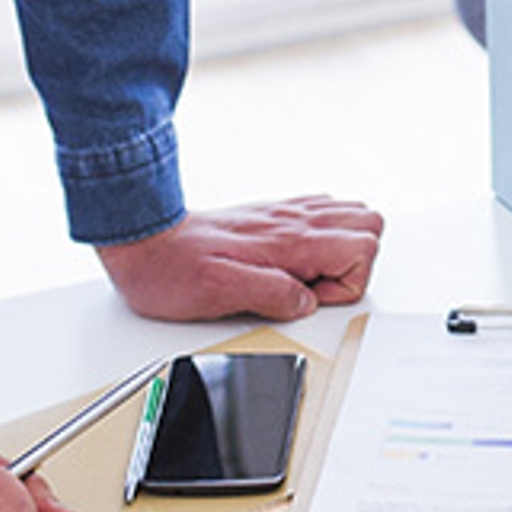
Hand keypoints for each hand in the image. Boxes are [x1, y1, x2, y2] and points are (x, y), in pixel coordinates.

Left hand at [98, 196, 386, 323]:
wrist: (143, 240)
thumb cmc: (173, 269)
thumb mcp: (220, 293)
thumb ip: (271, 295)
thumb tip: (304, 301)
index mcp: (287, 240)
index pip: (361, 248)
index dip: (344, 283)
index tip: (309, 297)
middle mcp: (291, 221)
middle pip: (367, 222)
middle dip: (356, 261)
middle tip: (317, 285)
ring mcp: (283, 216)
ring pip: (350, 212)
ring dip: (343, 246)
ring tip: (309, 273)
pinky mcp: (271, 217)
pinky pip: (320, 210)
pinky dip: (323, 234)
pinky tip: (298, 257)